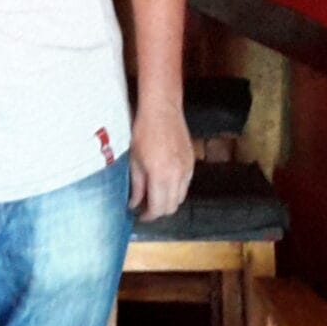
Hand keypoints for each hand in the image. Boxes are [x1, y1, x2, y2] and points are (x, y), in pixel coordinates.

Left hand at [128, 100, 193, 221]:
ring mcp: (187, 169)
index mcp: (161, 175)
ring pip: (180, 197)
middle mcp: (177, 175)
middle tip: (145, 206)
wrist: (162, 110)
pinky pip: (186, 184)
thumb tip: (134, 203)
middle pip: (171, 207)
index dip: (148, 216)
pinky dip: (176, 189)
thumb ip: (137, 186)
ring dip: (168, 201)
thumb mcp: (135, 160)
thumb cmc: (145, 130)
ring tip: (154, 194)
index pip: (158, 208)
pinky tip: (164, 181)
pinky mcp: (192, 162)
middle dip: (158, 211)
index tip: (140, 215)